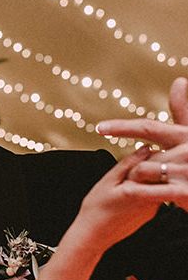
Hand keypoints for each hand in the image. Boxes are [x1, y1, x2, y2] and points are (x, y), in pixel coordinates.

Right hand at [73, 145, 187, 254]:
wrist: (94, 236)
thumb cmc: (95, 210)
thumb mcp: (107, 182)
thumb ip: (127, 164)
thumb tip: (145, 148)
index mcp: (139, 188)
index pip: (158, 165)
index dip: (158, 154)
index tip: (155, 147)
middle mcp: (151, 199)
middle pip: (161, 175)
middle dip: (157, 164)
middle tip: (150, 156)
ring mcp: (153, 208)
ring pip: (158, 185)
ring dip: (151, 177)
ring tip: (135, 175)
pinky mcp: (150, 214)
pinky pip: (154, 195)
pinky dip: (147, 189)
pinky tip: (133, 190)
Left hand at [98, 78, 187, 209]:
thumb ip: (184, 112)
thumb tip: (180, 80)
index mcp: (187, 135)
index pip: (149, 127)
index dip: (122, 127)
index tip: (99, 127)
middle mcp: (187, 149)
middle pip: (143, 156)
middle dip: (138, 170)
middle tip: (147, 179)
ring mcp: (186, 171)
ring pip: (143, 172)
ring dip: (144, 182)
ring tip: (159, 188)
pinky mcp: (184, 192)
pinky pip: (151, 192)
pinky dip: (148, 194)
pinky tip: (163, 199)